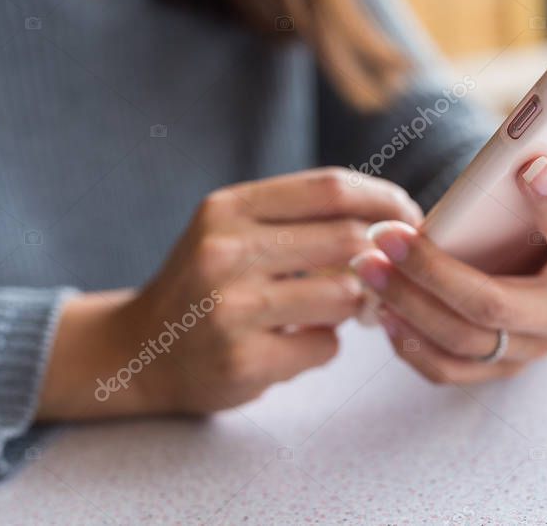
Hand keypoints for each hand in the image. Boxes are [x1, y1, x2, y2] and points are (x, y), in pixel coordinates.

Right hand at [37, 168, 422, 419]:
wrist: (138, 351)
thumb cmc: (203, 284)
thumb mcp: (232, 230)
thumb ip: (297, 217)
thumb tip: (391, 217)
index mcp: (228, 208)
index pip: (330, 187)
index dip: (383, 199)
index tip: (408, 215)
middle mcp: (225, 251)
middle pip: (346, 238)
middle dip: (380, 255)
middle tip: (385, 270)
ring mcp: (231, 308)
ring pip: (344, 294)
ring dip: (351, 305)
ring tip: (329, 310)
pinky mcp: (243, 359)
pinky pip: (325, 348)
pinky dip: (323, 346)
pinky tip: (294, 345)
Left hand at [349, 114, 546, 383]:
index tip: (528, 164)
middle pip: (494, 304)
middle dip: (431, 271)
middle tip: (384, 234)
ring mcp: (532, 350)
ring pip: (460, 340)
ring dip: (404, 303)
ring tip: (365, 264)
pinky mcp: (499, 368)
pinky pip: (448, 371)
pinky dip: (410, 345)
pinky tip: (381, 311)